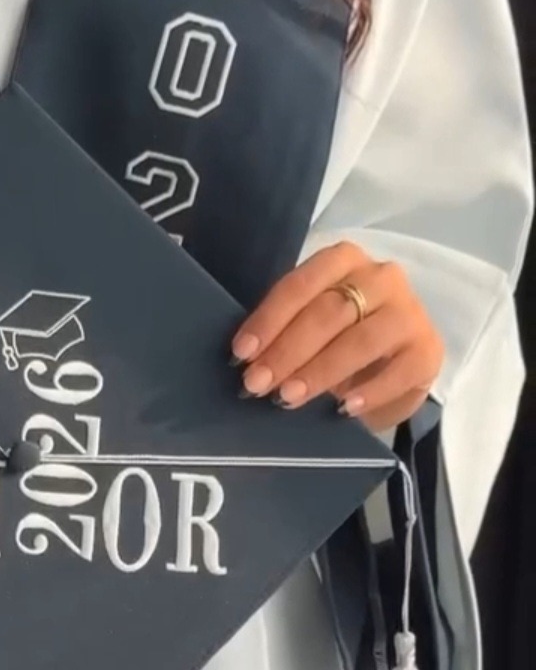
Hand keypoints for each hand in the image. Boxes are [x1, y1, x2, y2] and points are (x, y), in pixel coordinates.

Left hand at [232, 242, 443, 431]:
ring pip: (360, 340)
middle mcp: (381, 277)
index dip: (269, 320)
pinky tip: (343, 408)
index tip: (241, 354)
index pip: (301, 284)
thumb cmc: (340, 342)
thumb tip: (247, 362)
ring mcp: (409, 312)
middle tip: (257, 384)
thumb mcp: (310, 329)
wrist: (393, 371)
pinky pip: (398, 371)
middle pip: (329, 311)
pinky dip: (369, 391)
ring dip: (320, 371)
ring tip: (289, 398)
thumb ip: (284, 333)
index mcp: (343, 261)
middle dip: (288, 350)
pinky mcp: (428, 350)